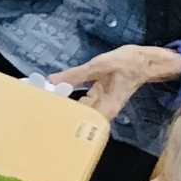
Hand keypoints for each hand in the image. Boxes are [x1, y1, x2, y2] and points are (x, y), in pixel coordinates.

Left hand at [49, 44, 180, 120]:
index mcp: (104, 108)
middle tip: (34, 105)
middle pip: (75, 117)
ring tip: (40, 100)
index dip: (59, 116)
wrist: (145, 62)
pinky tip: (54, 93)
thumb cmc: (127, 63)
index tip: (40, 110)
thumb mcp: (100, 65)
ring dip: (61, 105)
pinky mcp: (97, 98)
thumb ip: (76, 74)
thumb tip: (52, 80)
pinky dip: (67, 98)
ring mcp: (99, 105)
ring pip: (76, 110)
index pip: (77, 119)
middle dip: (56, 111)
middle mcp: (101, 111)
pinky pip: (79, 102)